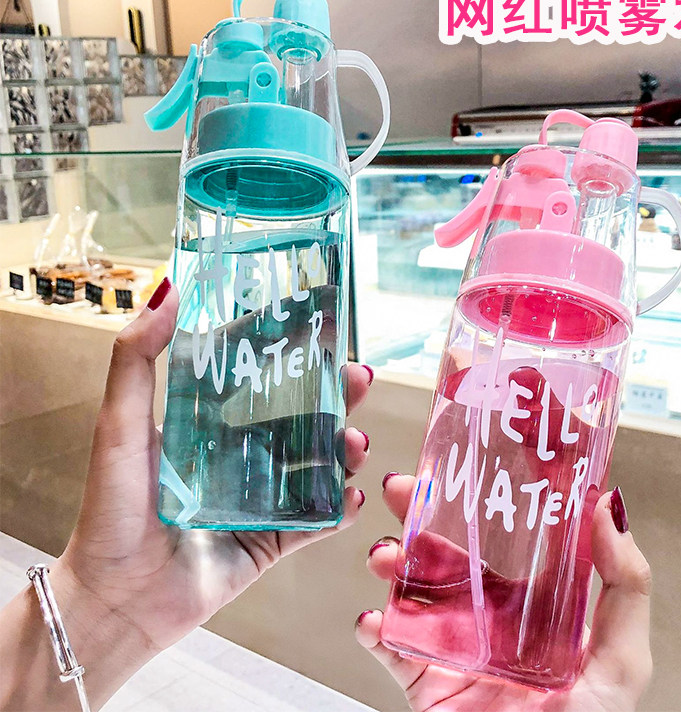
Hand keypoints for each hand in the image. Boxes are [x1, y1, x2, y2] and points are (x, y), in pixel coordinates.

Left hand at [47, 280, 371, 704]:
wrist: (115, 599)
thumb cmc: (114, 508)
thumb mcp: (120, 424)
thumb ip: (137, 358)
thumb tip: (168, 290)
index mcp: (210, 424)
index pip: (260, 377)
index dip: (292, 351)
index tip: (323, 326)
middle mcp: (242, 455)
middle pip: (302, 416)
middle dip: (335, 396)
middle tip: (358, 378)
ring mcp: (262, 498)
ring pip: (318, 464)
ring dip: (345, 449)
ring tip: (355, 442)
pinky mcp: (273, 540)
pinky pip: (317, 521)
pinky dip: (340, 508)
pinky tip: (351, 495)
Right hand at [356, 475, 651, 711]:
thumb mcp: (621, 659)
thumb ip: (626, 586)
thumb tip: (610, 508)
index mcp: (529, 602)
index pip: (500, 537)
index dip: (478, 497)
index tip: (463, 462)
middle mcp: (485, 615)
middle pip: (444, 550)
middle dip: (419, 515)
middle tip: (406, 489)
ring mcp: (450, 644)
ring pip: (409, 588)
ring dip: (390, 564)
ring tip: (385, 556)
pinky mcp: (422, 678)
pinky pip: (388, 647)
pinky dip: (373, 630)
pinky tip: (373, 619)